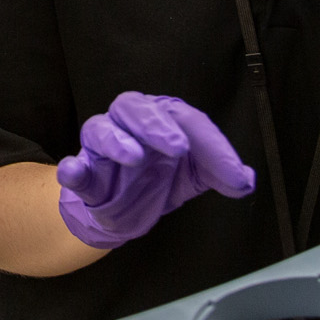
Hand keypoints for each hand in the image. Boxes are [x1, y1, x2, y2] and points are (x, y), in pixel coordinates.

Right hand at [54, 93, 255, 248]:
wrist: (122, 211)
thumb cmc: (157, 180)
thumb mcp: (194, 176)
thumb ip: (220, 173)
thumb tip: (247, 180)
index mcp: (161, 118)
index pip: (186, 120)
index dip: (211, 145)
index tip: (231, 173)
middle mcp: (129, 124)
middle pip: (135, 108)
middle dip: (155, 125)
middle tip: (178, 146)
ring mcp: (102, 147)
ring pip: (100, 129)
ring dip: (116, 140)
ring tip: (133, 157)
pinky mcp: (84, 173)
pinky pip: (73, 168)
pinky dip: (72, 170)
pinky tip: (74, 172)